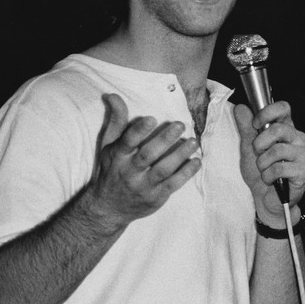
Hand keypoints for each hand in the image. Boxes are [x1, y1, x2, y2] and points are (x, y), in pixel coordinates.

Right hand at [90, 93, 200, 226]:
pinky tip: (196, 161)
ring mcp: (143, 186)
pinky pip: (173, 185)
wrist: (109, 208)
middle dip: (164, 140)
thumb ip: (116, 120)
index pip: (127, 142)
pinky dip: (186, 173)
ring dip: (179, 155)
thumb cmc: (110, 170)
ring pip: (163, 170)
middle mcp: (129, 172)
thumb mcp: (108, 146)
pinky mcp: (156, 197)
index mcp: (117, 156)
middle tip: (180, 125)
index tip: (152, 118)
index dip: (139, 130)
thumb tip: (112, 95)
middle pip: (148, 155)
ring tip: (193, 141)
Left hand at [233, 101, 304, 224]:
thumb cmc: (260, 172)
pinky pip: (280, 168)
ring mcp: (304, 154)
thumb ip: (245, 127)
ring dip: (262, 163)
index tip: (255, 124)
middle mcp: (298, 138)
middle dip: (260, 144)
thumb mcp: (248, 148)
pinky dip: (268, 176)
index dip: (267, 113)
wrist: (265, 198)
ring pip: (278, 150)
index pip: (283, 108)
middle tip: (258, 154)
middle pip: (278, 129)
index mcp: (286, 128)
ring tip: (263, 169)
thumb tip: (241, 108)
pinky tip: (270, 180)